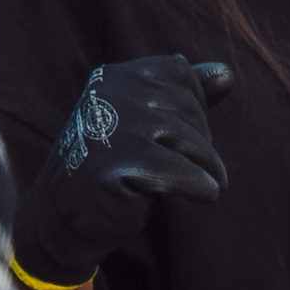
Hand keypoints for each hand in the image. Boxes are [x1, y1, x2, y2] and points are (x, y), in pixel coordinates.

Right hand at [11, 54, 229, 288]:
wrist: (62, 218)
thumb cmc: (109, 166)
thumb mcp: (141, 121)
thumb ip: (183, 93)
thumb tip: (228, 73)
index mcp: (114, 76)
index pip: (178, 71)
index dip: (192, 104)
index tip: (180, 135)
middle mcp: (111, 93)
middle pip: (187, 106)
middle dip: (198, 139)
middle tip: (185, 165)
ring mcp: (114, 128)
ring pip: (190, 138)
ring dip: (205, 167)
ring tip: (201, 184)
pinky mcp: (118, 166)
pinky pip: (184, 172)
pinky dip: (200, 187)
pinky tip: (200, 197)